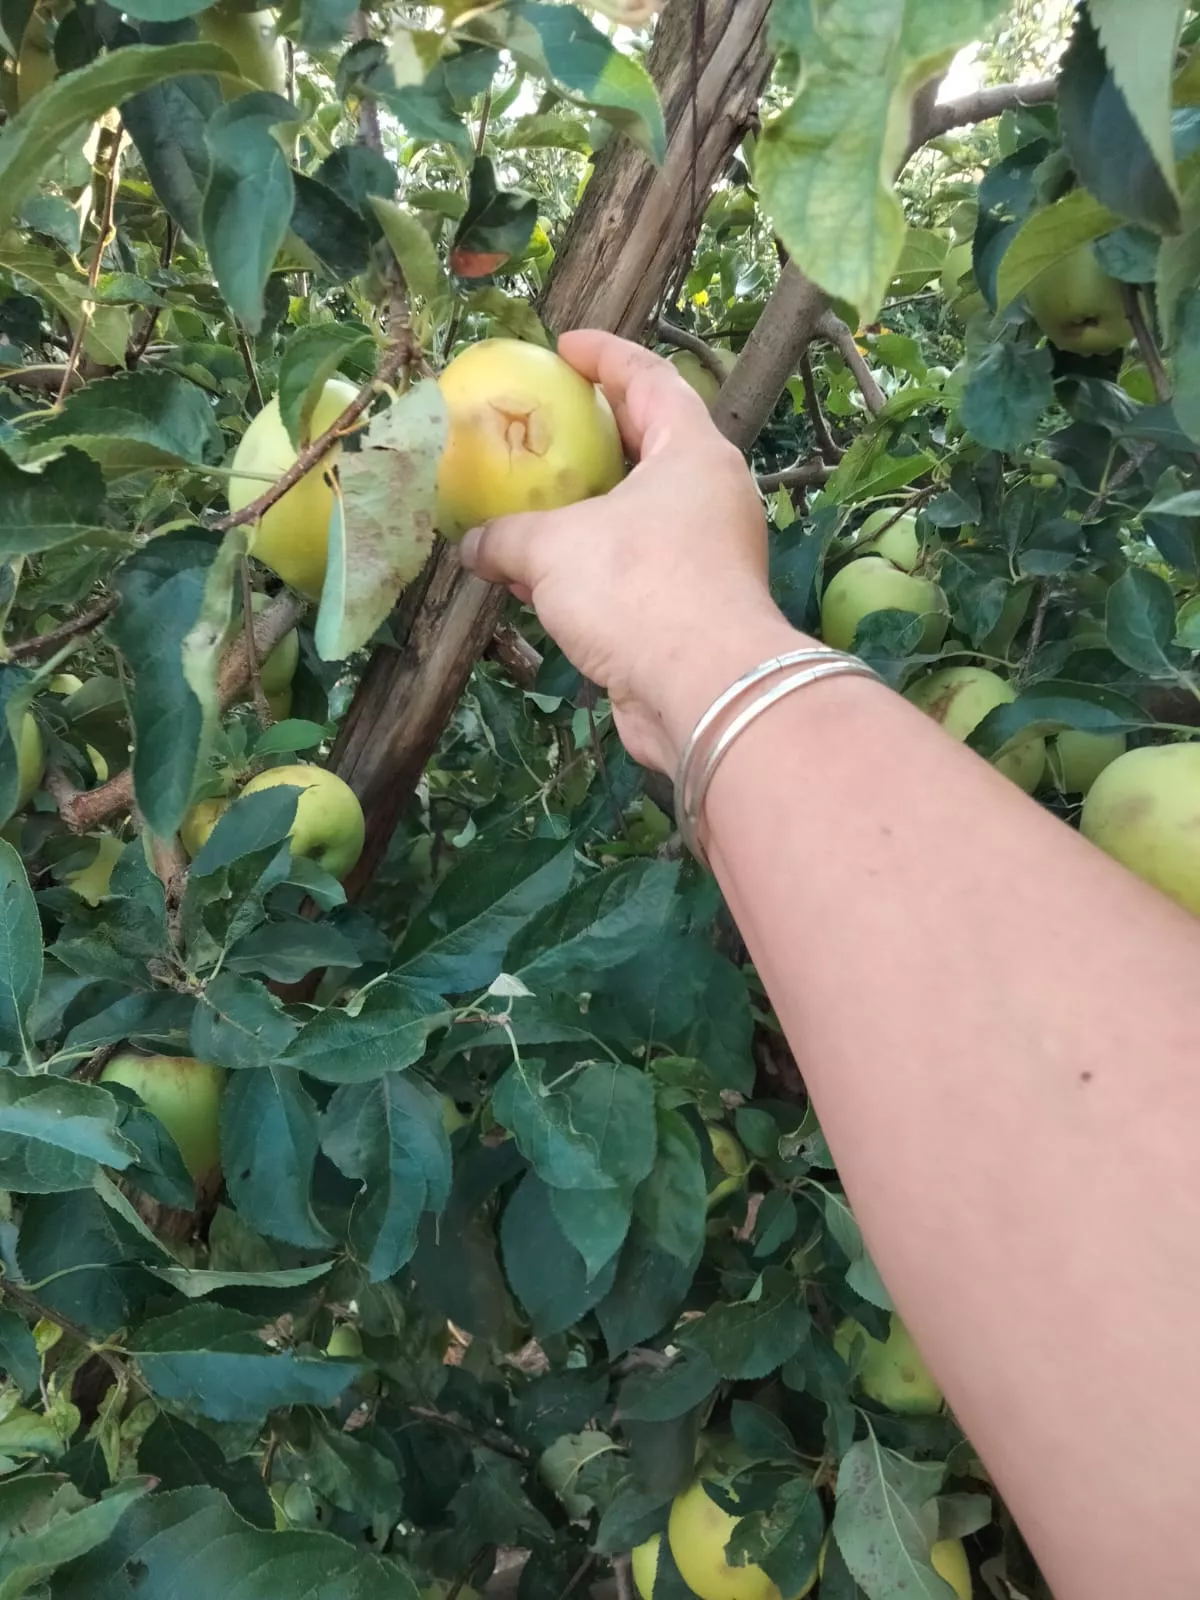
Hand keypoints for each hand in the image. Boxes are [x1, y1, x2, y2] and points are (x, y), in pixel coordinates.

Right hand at [459, 330, 792, 773]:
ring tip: (526, 511)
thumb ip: (507, 537)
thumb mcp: (554, 548)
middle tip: (543, 429)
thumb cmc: (639, 589)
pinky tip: (537, 583)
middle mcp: (709, 498)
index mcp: (692, 453)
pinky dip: (588, 570)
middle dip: (593, 439)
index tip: (564, 346)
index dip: (605, 356)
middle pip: (648, 448)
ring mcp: (706, 557)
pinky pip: (632, 573)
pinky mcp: (691, 612)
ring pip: (637, 519)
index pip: (650, 379)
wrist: (703, 692)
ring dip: (582, 516)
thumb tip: (472, 547)